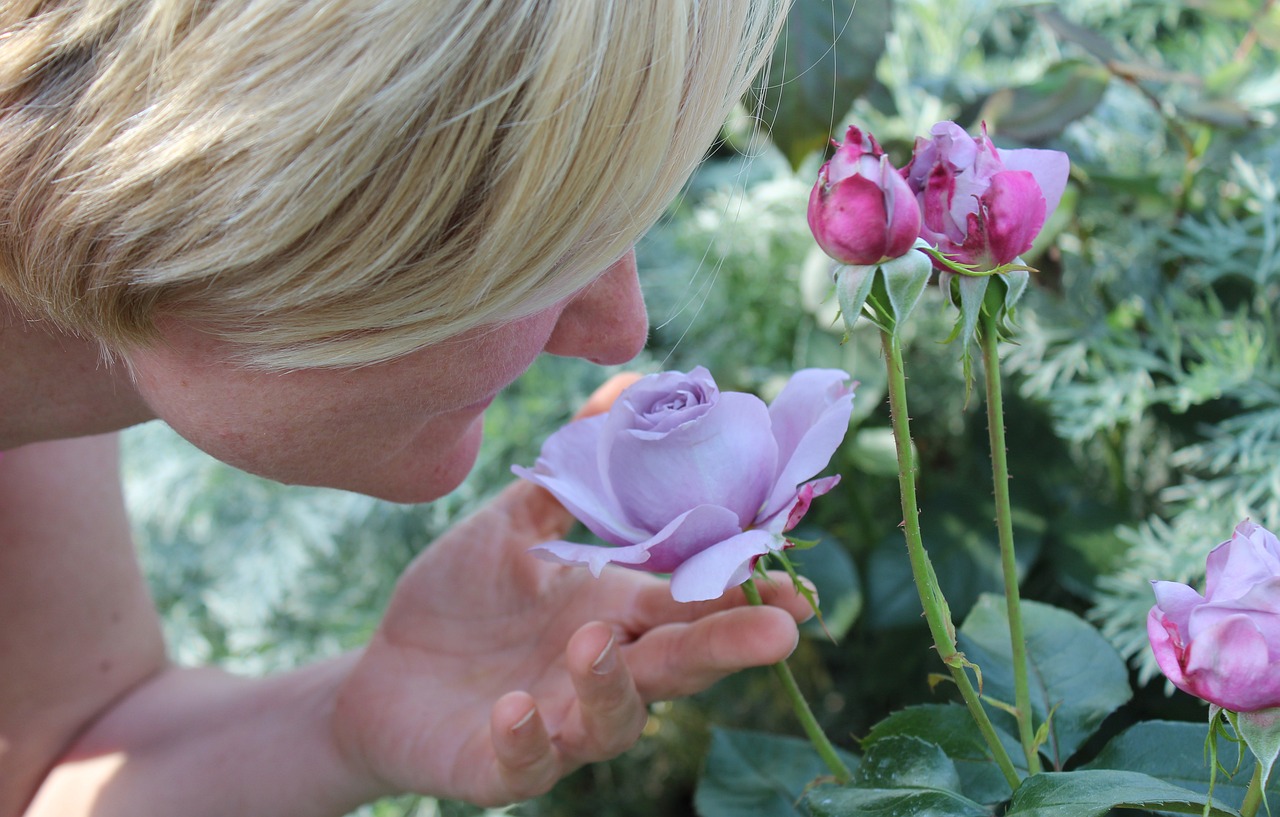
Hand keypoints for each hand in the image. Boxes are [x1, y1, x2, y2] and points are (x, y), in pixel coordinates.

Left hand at [332, 376, 813, 805]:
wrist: (382, 672)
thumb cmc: (460, 600)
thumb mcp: (512, 525)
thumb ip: (570, 471)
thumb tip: (626, 387)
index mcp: (614, 612)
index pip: (691, 603)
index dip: (743, 596)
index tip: (797, 587)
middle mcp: (601, 671)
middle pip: (677, 663)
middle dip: (727, 647)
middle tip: (778, 632)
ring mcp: (558, 723)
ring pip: (612, 720)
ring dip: (612, 686)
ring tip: (594, 642)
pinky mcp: (502, 765)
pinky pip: (527, 764)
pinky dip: (527, 740)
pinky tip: (514, 709)